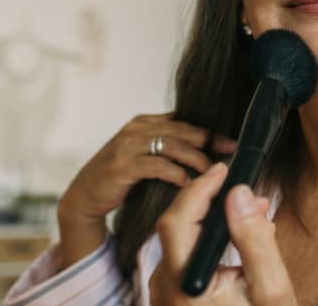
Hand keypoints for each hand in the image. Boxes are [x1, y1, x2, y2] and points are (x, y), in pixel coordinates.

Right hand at [57, 113, 236, 268]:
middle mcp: (137, 128)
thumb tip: (208, 152)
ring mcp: (127, 145)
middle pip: (183, 130)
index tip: (232, 142)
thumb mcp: (147, 156)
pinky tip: (187, 182)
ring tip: (213, 171)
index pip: (185, 121)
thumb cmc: (122, 177)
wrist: (85, 195)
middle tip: (232, 151)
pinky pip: (156, 165)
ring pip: (172, 145)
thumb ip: (171, 148)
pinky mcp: (121, 165)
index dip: (210, 131)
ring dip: (196, 158)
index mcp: (146, 122)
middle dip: (211, 141)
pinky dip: (175, 173)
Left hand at [150, 163, 297, 305]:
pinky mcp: (170, 297)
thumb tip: (240, 194)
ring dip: (211, 218)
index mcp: (185, 288)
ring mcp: (164, 295)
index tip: (225, 170)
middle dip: (210, 199)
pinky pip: (183, 255)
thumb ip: (255, 241)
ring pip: (179, 239)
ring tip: (252, 213)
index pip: (177, 222)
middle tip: (248, 190)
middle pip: (175, 226)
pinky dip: (207, 238)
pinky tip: (238, 238)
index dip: (199, 189)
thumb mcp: (272, 290)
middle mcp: (165, 291)